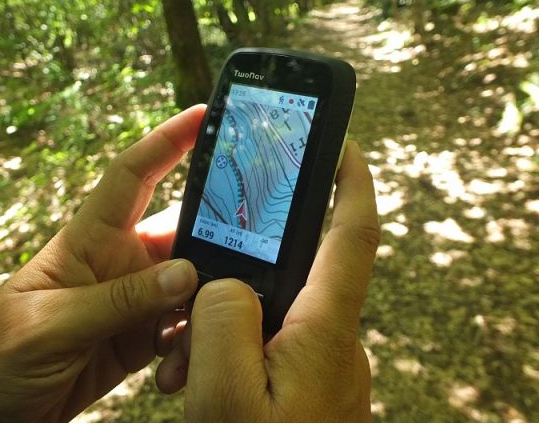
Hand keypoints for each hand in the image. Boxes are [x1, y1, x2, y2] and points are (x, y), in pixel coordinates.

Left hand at [0, 105, 205, 420]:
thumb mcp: (50, 324)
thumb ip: (118, 300)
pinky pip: (184, 327)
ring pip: (193, 285)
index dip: (167, 140)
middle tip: (253, 251)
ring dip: (206, 306)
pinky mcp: (142, 335)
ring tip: (205, 333)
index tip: (204, 114)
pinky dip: (193, 342)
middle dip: (217, 239)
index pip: (132, 175)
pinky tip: (181, 365)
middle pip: (183, 233)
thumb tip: (187, 273)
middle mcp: (120, 262)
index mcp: (89, 240)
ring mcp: (135, 299)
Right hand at [156, 141, 378, 420]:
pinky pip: (272, 348)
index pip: (353, 236)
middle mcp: (333, 342)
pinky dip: (235, 354)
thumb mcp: (224, 394)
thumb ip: (224, 320)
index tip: (345, 145)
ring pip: (273, 315)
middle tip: (193, 305)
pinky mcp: (310, 386)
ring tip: (185, 365)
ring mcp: (323, 366)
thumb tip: (228, 282)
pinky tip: (203, 381)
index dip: (353, 183)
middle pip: (292, 276)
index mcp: (324, 330)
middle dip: (241, 271)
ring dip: (226, 327)